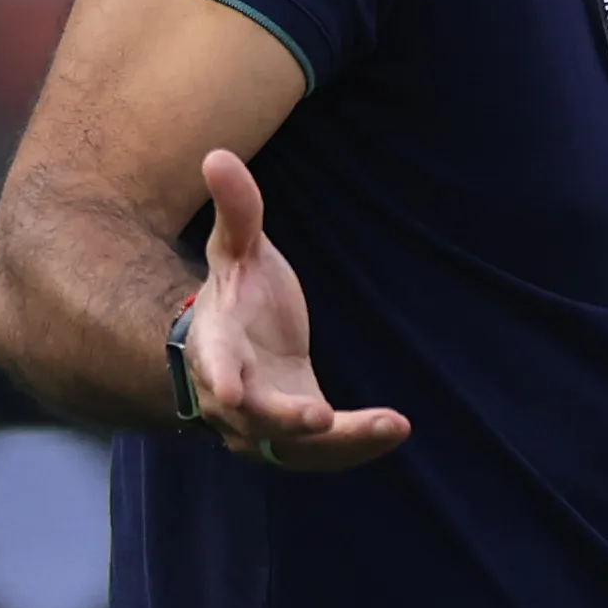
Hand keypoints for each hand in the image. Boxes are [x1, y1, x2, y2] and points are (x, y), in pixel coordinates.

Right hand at [181, 149, 410, 470]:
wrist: (236, 347)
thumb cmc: (238, 294)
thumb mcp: (237, 250)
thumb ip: (237, 211)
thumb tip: (217, 154)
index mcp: (213, 344)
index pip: (211, 362)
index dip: (218, 376)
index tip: (227, 393)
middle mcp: (231, 394)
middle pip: (252, 415)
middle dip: (282, 418)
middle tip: (318, 418)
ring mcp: (261, 423)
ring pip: (291, 445)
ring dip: (337, 442)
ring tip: (388, 425)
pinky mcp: (294, 439)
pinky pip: (321, 453)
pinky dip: (356, 444)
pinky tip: (395, 428)